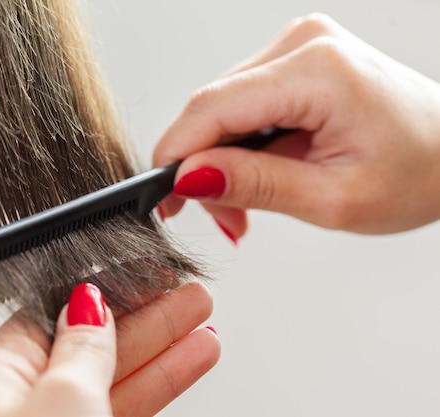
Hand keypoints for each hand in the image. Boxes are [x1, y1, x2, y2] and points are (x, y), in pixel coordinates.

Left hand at [0, 282, 219, 416]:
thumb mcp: (60, 405)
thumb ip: (81, 349)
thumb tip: (88, 304)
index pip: (55, 313)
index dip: (104, 289)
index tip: (143, 272)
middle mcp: (26, 404)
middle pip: (96, 341)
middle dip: (146, 313)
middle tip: (186, 290)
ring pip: (121, 375)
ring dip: (165, 345)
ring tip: (203, 319)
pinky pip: (132, 406)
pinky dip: (164, 380)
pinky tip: (191, 359)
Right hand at [154, 13, 439, 237]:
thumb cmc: (419, 173)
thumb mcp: (333, 197)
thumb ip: (256, 183)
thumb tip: (191, 176)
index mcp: (317, 70)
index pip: (213, 107)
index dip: (176, 154)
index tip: (161, 197)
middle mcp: (303, 44)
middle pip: (213, 107)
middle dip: (203, 165)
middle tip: (221, 217)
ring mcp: (300, 47)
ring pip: (223, 107)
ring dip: (221, 158)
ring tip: (245, 204)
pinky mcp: (297, 60)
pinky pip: (244, 102)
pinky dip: (240, 143)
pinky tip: (256, 171)